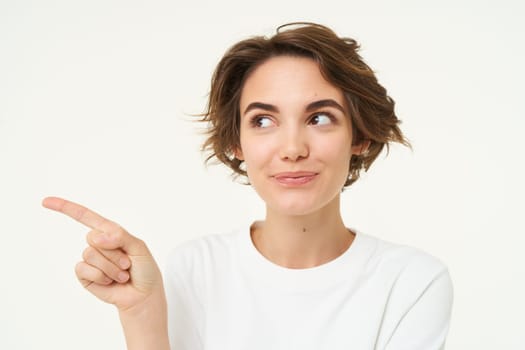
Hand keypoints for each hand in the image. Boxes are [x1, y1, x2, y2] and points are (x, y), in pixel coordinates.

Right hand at [42, 196, 163, 312]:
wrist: (143, 295)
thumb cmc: (144, 269)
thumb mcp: (139, 247)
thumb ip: (120, 236)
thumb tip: (96, 237)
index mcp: (110, 232)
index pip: (86, 216)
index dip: (65, 207)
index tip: (46, 201)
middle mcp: (98, 244)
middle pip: (93, 238)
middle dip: (114, 252)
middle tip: (127, 263)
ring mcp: (90, 260)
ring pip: (90, 254)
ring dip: (111, 267)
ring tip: (122, 274)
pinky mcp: (85, 275)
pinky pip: (84, 269)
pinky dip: (101, 276)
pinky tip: (110, 281)